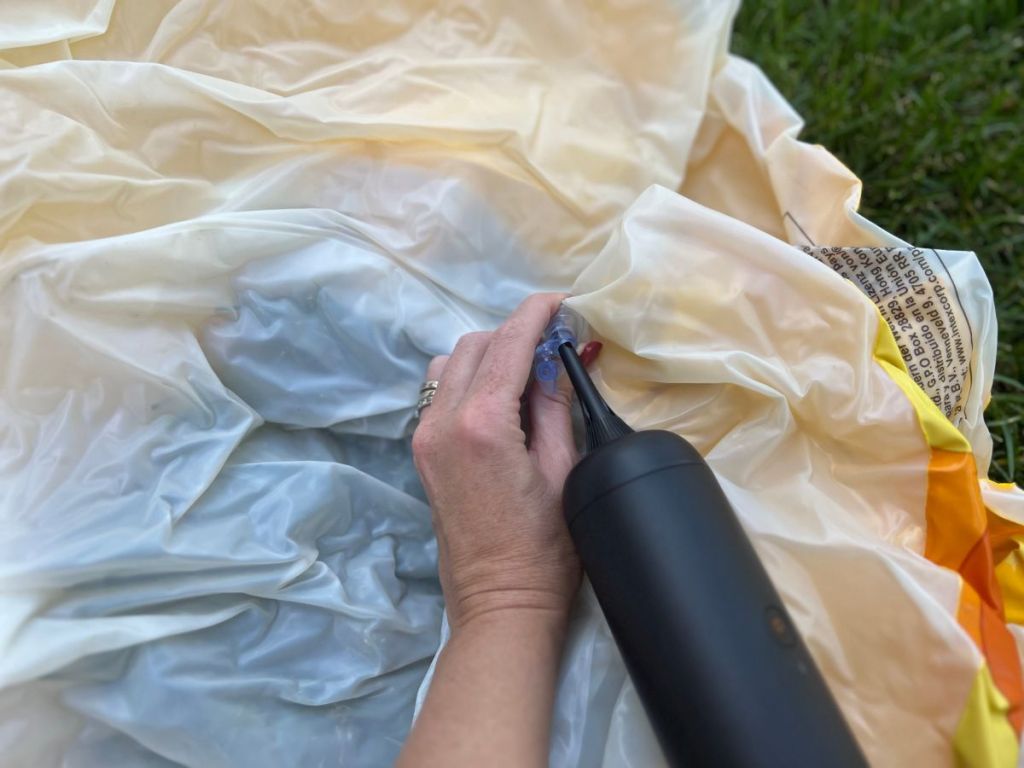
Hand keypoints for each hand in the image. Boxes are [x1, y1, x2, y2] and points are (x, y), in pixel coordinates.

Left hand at [412, 293, 581, 633]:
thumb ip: (553, 407)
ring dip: (487, 354)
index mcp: (481, 423)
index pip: (508, 345)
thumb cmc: (544, 549)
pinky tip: (499, 395)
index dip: (535, 315)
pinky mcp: (423, 453)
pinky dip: (468, 378)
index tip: (558, 301)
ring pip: (449, 364)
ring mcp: (425, 437)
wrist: (498, 603)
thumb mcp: (563, 470)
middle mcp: (442, 422)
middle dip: (514, 334)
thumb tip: (554, 361)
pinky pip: (439, 392)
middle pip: (474, 346)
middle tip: (554, 342)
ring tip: (526, 371)